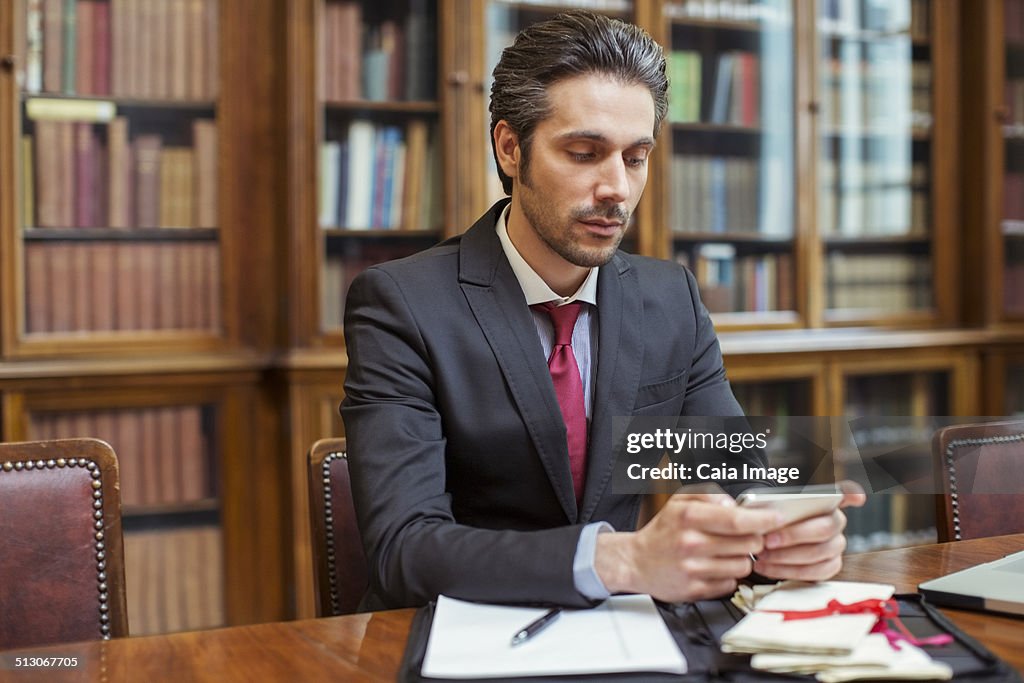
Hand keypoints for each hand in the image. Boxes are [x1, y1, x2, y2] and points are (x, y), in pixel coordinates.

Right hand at [596, 493, 782, 601]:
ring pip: (744, 565)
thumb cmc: (663, 531)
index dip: (763, 519)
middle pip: (748, 543)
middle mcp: (691, 543)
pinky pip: (730, 582)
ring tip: (725, 552)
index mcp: (688, 516)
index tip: (776, 518)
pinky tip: (714, 567)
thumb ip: (710, 495)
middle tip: (744, 536)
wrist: (636, 562)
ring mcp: (693, 569)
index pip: (737, 520)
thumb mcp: (679, 501)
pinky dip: (728, 575)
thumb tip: (736, 505)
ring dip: (741, 558)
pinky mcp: (695, 590)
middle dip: (753, 538)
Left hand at [752, 481, 866, 581]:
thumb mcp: (771, 506)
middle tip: (768, 540)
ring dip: (787, 557)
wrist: (770, 535)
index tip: (856, 498)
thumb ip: (775, 504)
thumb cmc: (774, 518)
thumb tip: (765, 511)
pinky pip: (815, 573)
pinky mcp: (830, 565)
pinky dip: (788, 571)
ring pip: (819, 554)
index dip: (853, 493)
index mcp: (826, 501)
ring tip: (763, 556)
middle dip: (794, 536)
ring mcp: (836, 545)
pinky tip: (767, 567)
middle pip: (824, 529)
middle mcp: (836, 522)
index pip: (845, 492)